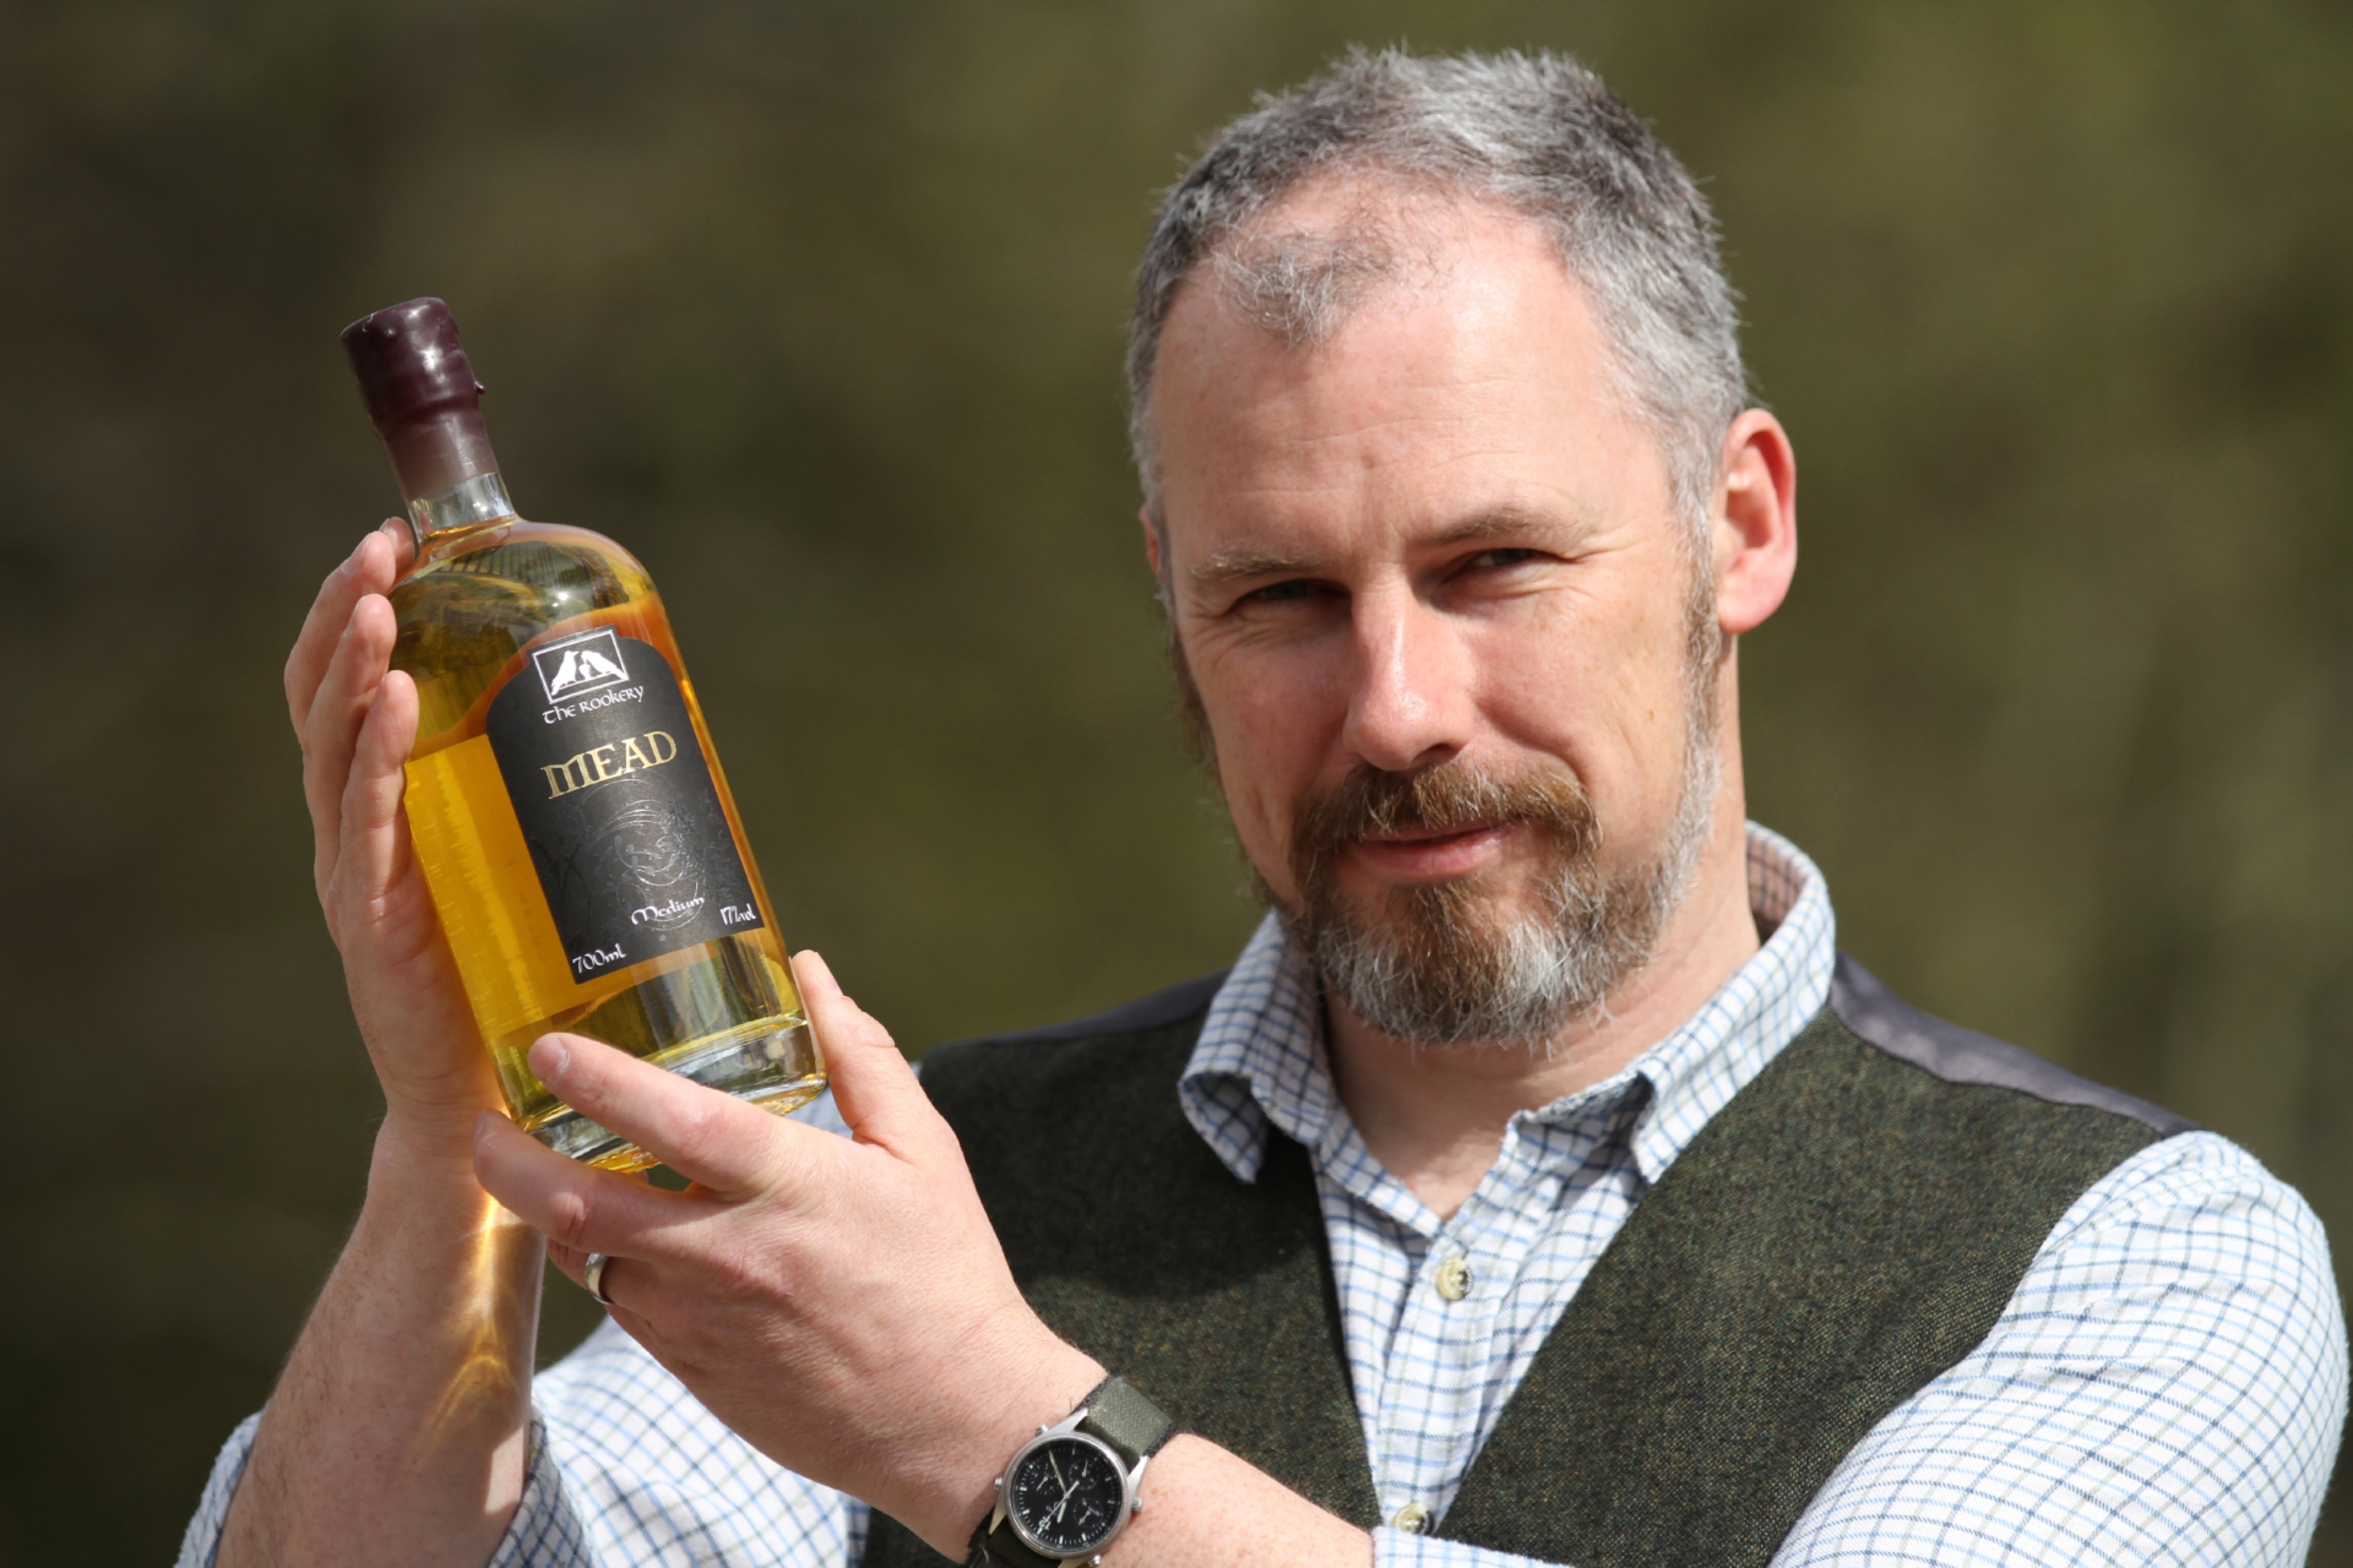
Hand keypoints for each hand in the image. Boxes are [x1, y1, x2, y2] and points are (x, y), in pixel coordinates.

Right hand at [286, 522, 502, 1160]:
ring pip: (337, 749)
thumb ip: (546, 796)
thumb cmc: (514, 977)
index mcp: (388, 807)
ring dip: (355, 667)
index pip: (355, 688)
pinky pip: (371, 825)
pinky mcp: (378, 922)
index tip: (395, 536)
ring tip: (381, 602)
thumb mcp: (526, 864)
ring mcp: (360, 874)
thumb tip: (638, 709)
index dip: (361, 608)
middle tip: (381, 545)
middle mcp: (359, 829)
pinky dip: (378, 758)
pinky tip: (393, 702)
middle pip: (331, 699)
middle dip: (352, 612)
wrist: (487, 1104)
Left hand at [471, 950, 1103, 1556]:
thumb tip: (811, 971)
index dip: (600, 1082)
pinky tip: (609, 1234)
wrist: (954, 1420)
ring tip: (534, 1168)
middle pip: (581, 1206)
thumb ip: (861, 1055)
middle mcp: (731, 1255)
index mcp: (792, 1188)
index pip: (674, 1124)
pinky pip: (621, 1308)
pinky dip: (601, 1263)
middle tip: (483, 1122)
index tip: (547, 1047)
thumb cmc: (945, 1274)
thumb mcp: (923, 1151)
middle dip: (510, 1160)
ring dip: (549, 1213)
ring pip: (587, 1261)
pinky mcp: (693, 1370)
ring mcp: (702, 1321)